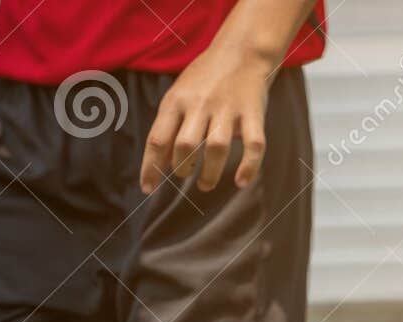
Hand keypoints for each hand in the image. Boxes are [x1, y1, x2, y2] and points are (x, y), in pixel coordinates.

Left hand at [140, 43, 271, 193]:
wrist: (241, 50)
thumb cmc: (205, 79)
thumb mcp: (178, 96)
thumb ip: (168, 127)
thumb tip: (160, 164)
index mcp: (176, 100)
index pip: (157, 139)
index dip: (150, 168)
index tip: (149, 189)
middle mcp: (200, 104)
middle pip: (185, 145)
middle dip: (182, 168)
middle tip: (186, 173)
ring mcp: (228, 108)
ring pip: (216, 148)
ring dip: (209, 173)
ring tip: (205, 184)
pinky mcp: (253, 112)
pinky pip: (254, 145)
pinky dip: (249, 167)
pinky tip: (241, 182)